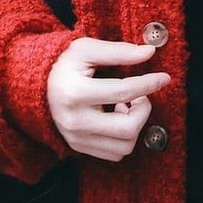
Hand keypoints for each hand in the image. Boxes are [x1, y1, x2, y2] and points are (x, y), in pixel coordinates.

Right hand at [46, 36, 170, 162]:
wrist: (38, 86)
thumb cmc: (65, 64)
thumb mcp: (87, 49)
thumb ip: (119, 51)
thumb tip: (149, 53)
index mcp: (76, 92)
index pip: (123, 92)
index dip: (148, 84)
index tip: (164, 77)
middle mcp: (75, 121)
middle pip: (127, 129)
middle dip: (143, 110)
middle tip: (140, 95)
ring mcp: (76, 139)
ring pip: (124, 146)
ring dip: (134, 125)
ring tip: (125, 105)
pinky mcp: (79, 148)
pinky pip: (115, 154)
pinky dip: (124, 137)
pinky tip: (116, 116)